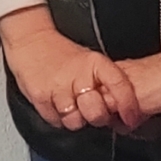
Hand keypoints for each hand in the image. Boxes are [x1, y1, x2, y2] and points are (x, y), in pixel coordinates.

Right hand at [0, 7, 143, 132]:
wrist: (29, 39)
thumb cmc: (60, 52)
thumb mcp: (89, 60)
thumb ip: (104, 83)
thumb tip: (121, 108)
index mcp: (94, 63)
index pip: (119, 86)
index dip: (128, 106)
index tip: (131, 118)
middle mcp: (77, 75)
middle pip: (96, 113)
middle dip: (97, 118)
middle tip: (93, 112)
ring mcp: (58, 87)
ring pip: (75, 121)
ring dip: (75, 118)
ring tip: (71, 106)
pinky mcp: (40, 96)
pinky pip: (55, 121)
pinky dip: (57, 117)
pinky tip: (57, 104)